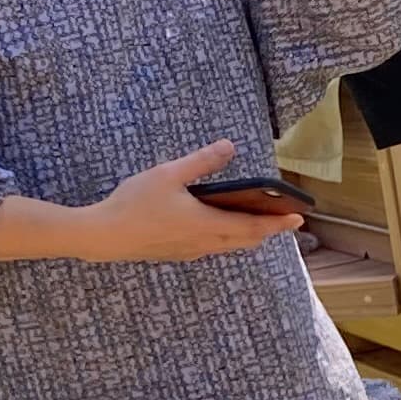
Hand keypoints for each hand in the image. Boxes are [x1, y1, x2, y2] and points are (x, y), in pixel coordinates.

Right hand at [80, 141, 303, 261]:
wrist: (102, 236)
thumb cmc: (133, 204)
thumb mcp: (169, 175)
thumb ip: (201, 161)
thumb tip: (228, 146)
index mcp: (208, 225)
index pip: (254, 227)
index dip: (278, 223)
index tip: (299, 218)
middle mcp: (204, 243)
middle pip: (245, 239)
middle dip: (266, 229)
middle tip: (284, 219)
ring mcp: (190, 251)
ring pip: (228, 245)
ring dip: (246, 234)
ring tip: (256, 220)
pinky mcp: (176, 253)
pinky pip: (211, 247)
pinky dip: (225, 237)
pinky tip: (218, 226)